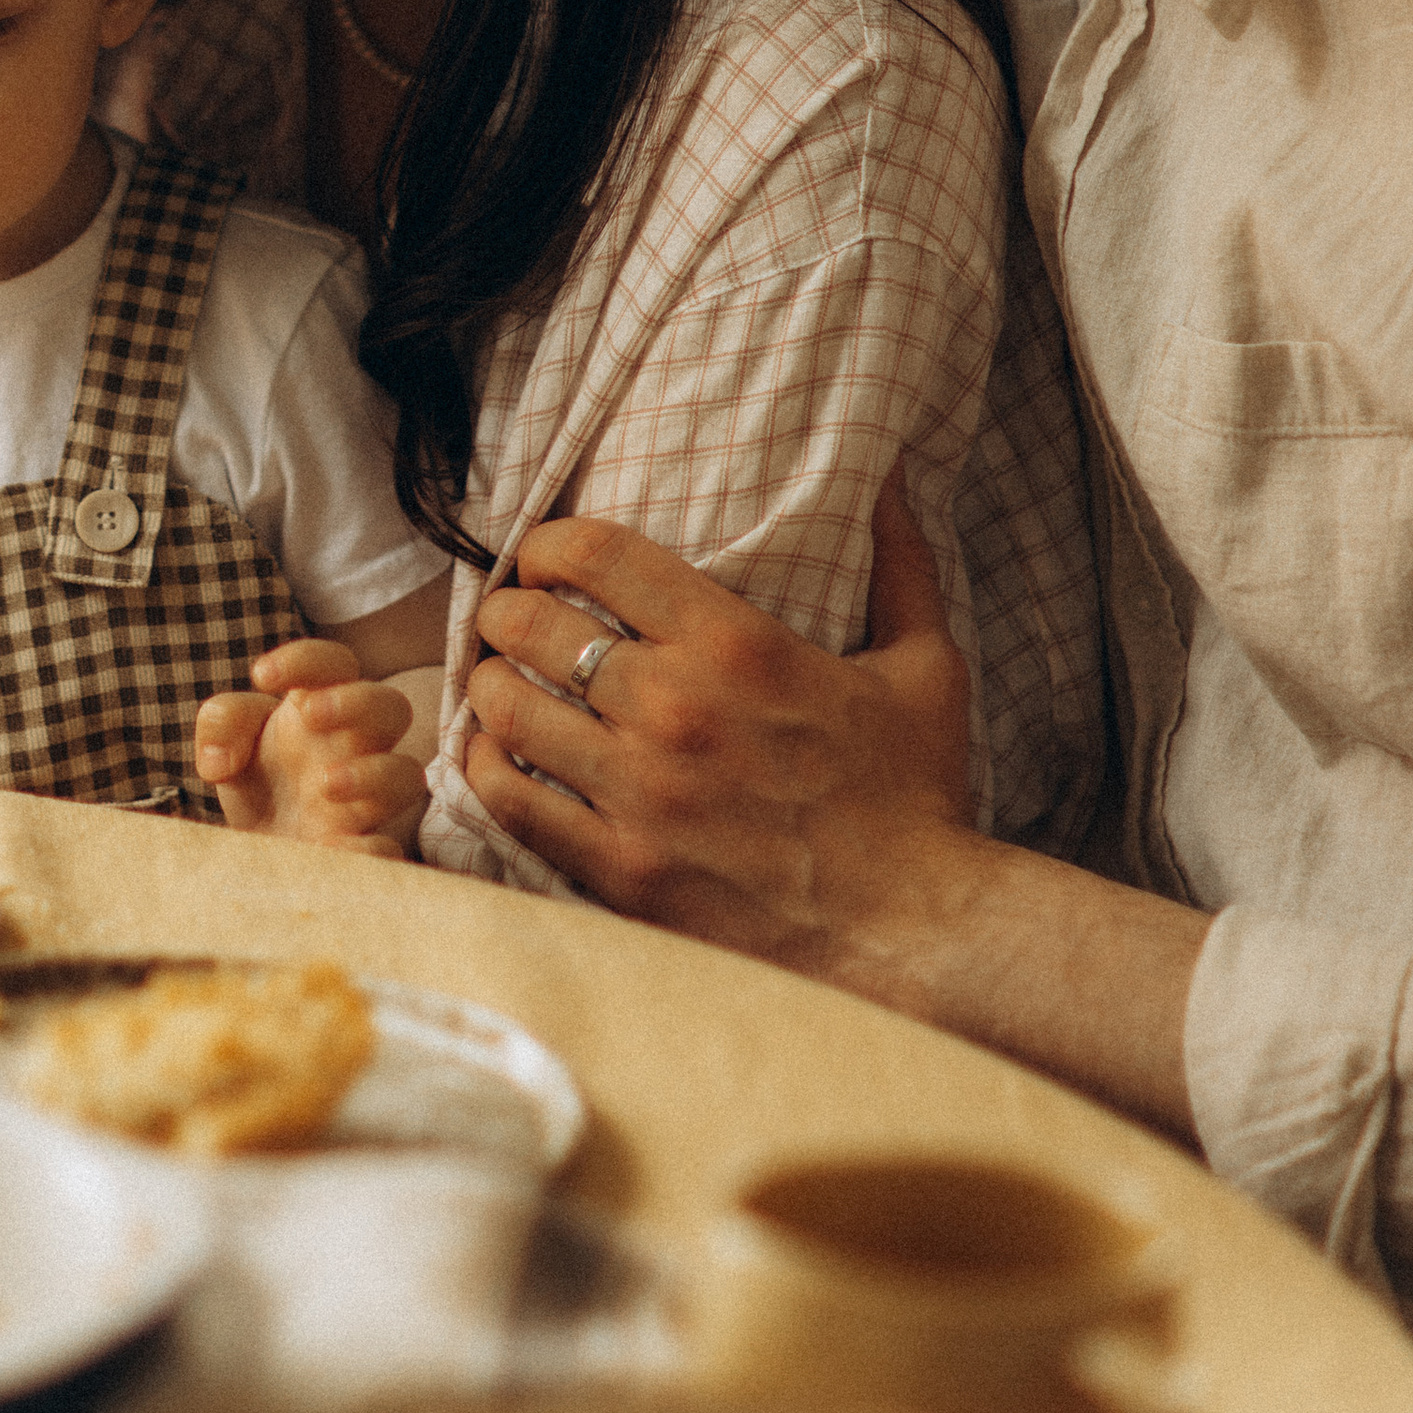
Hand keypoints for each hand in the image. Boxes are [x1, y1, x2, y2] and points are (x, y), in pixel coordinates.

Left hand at [195, 638, 428, 856]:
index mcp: (321, 709)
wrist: (260, 851)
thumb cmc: (258, 782)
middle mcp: (354, 747)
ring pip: (407, 774)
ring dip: (371, 775)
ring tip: (325, 785)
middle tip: (308, 716)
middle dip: (356, 704)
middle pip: (392, 706)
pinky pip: (386, 846)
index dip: (305, 659)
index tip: (260, 676)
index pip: (336, 664)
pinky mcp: (360, 848)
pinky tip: (326, 846)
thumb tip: (221, 756)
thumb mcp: (226, 744)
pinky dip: (363, 847)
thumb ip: (222, 724)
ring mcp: (364, 799)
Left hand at [457, 469, 977, 993]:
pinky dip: (486, 768)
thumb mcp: (926, 666)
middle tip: (510, 617)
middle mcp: (673, 708)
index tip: (543, 555)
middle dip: (507, 610)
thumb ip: (899, 564)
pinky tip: (492, 756)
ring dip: (487, 684)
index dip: (549, 542)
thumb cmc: (918, 798)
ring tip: (494, 681)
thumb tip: (891, 480)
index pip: (597, 555)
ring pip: (506, 708)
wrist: (912, 933)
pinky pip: (511, 800)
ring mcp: (638, 791)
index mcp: (736, 645)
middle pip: (532, 625)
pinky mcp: (618, 866)